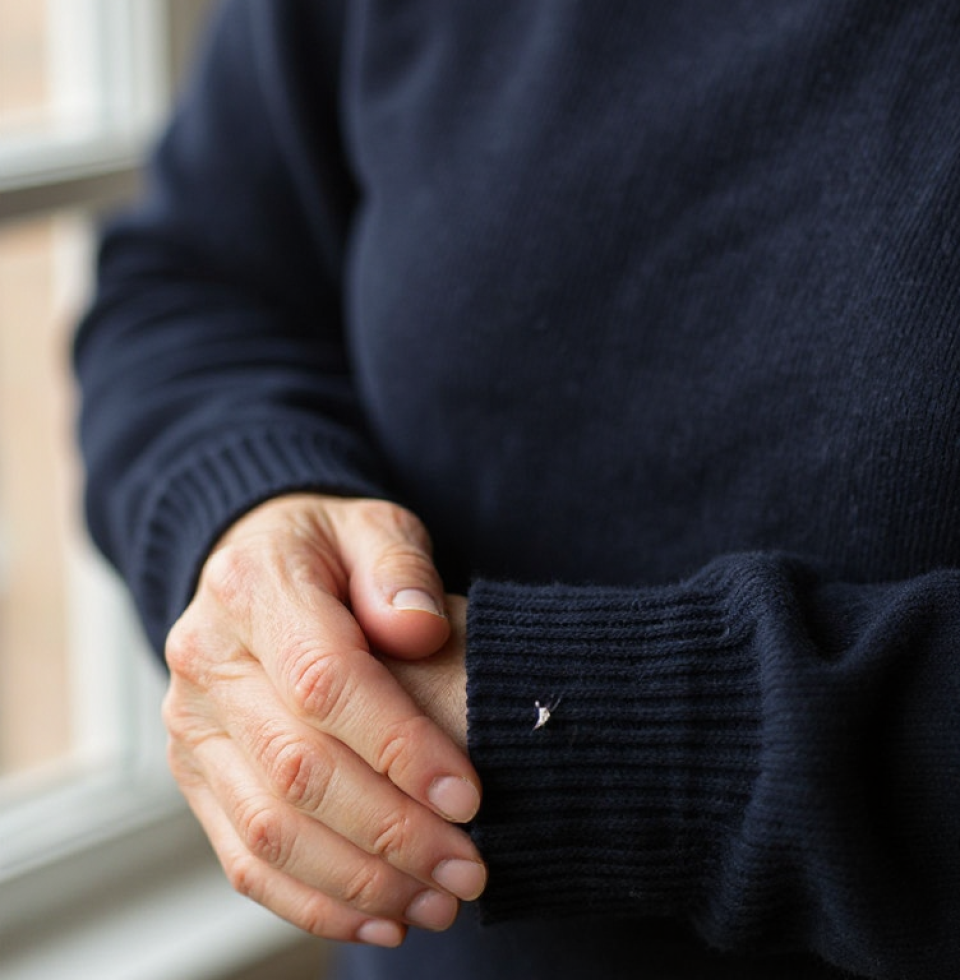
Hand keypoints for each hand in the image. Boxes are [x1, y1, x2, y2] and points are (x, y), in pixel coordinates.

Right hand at [162, 494, 485, 947]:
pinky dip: (314, 903)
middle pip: (298, 769)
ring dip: (361, 881)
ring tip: (440, 901)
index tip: (469, 794)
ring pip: (270, 829)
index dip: (399, 746)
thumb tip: (418, 629)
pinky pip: (244, 858)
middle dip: (394, 832)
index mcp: (253, 587)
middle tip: (469, 867)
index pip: (324, 681)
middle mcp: (208, 661)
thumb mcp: (373, 526)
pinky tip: (381, 919)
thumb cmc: (329, 551)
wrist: (255, 568)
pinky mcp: (198, 775)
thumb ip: (399, 566)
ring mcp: (195, 726)